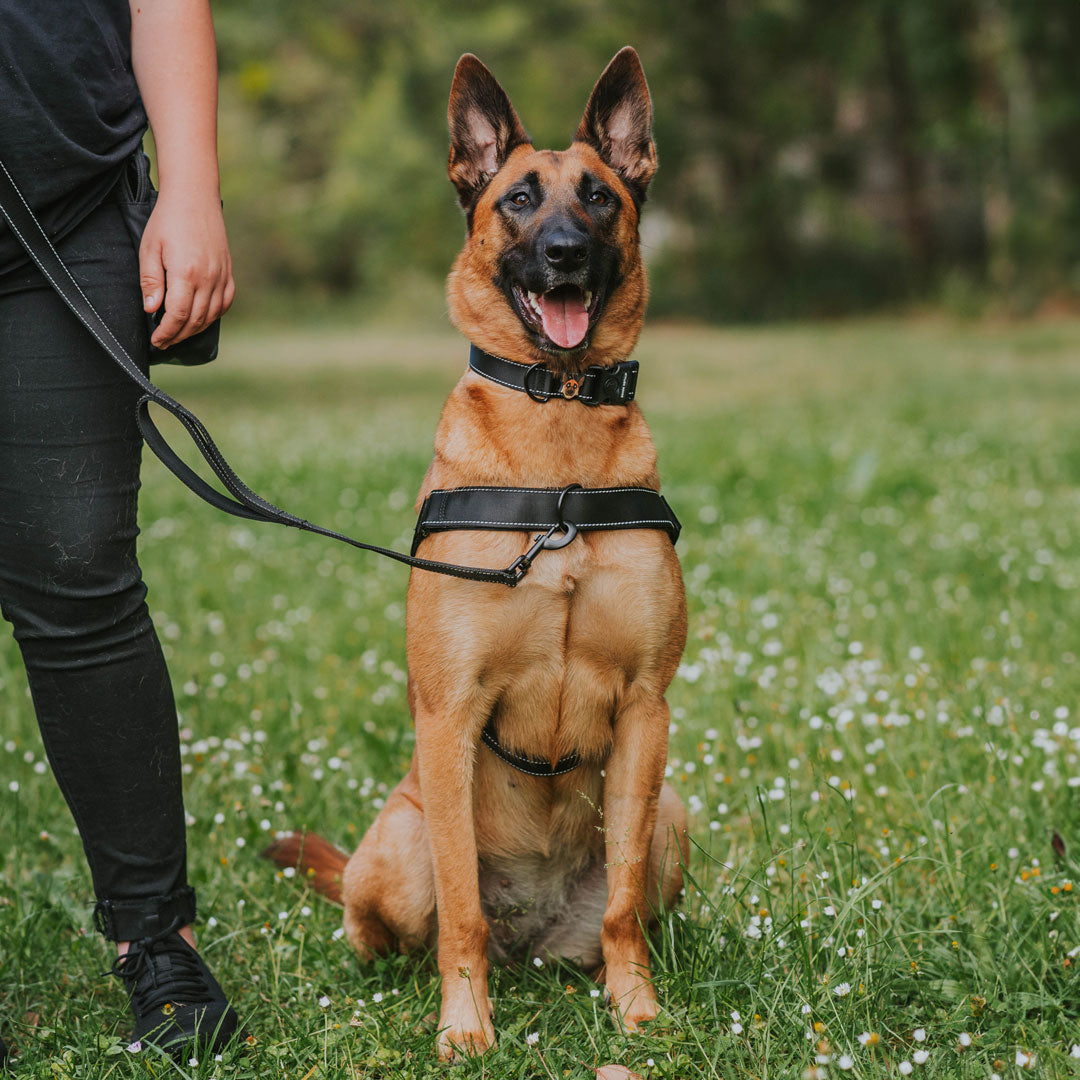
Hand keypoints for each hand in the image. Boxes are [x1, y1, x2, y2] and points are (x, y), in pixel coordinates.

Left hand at [139, 190, 234, 348]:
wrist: (194, 197)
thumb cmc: (168, 220)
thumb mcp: (150, 248)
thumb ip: (151, 281)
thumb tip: (151, 309)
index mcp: (186, 273)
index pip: (178, 315)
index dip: (166, 332)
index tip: (156, 340)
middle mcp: (208, 279)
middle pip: (195, 320)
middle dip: (178, 335)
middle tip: (164, 341)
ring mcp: (221, 277)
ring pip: (211, 316)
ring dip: (194, 329)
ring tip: (179, 334)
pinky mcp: (228, 273)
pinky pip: (225, 303)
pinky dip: (213, 316)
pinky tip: (201, 318)